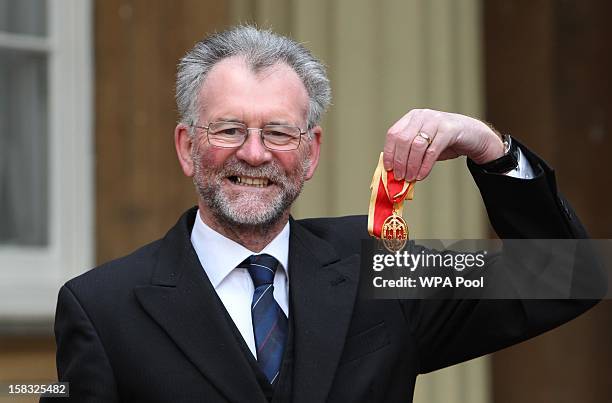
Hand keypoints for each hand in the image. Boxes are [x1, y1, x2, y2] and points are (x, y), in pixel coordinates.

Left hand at [383, 109, 504, 180]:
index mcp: (412, 118)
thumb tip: (393, 172)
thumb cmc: (444, 142)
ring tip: (410, 178)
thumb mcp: (423, 144)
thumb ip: (409, 153)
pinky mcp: (449, 130)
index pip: (393, 134)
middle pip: (403, 140)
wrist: (473, 135)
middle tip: (399, 177)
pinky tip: (421, 176)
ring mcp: (435, 121)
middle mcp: (422, 116)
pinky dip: (425, 166)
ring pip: (417, 146)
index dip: (389, 153)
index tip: (388, 169)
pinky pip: (432, 151)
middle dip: (400, 161)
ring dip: (411, 165)